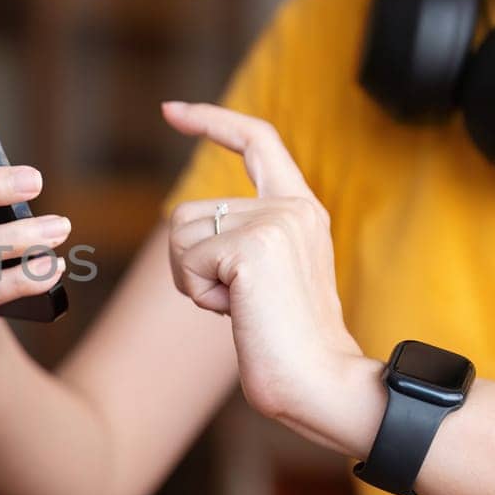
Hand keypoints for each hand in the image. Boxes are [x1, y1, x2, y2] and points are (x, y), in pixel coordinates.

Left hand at [162, 102, 379, 455]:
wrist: (322, 384)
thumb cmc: (288, 345)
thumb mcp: (267, 278)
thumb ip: (241, 241)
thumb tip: (189, 229)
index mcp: (301, 210)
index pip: (256, 141)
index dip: (211, 121)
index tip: (172, 110)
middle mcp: (291, 207)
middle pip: (187, 214)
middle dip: (191, 265)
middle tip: (239, 302)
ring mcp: (274, 223)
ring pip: (179, 236)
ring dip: (193, 281)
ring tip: (242, 308)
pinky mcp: (251, 248)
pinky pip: (185, 263)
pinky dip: (198, 294)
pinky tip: (238, 313)